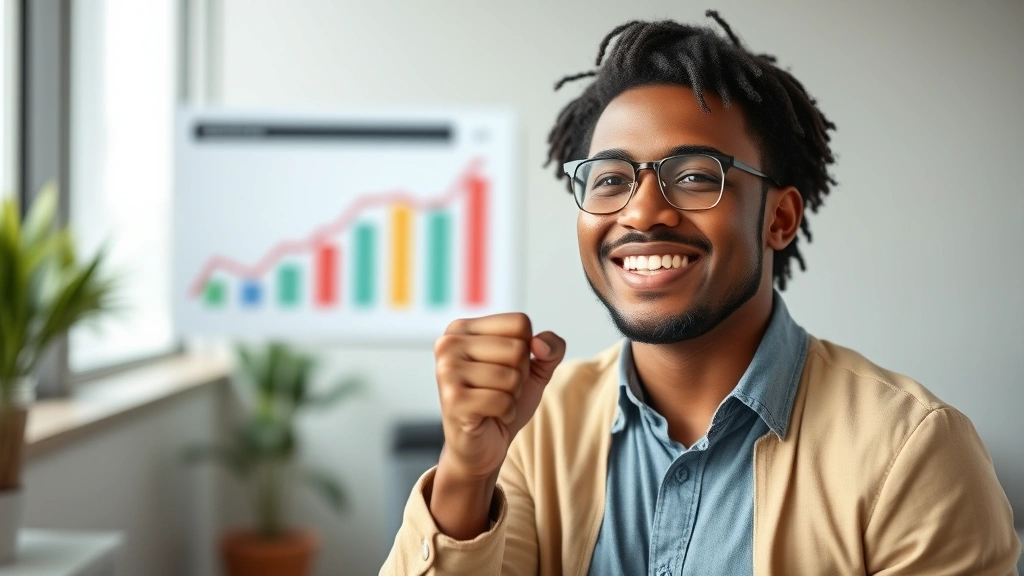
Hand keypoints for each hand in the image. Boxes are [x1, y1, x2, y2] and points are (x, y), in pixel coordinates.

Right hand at [429, 313, 564, 537]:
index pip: (520, 323)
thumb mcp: (535, 369)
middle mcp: (449, 343)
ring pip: (512, 376)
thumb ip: (550, 347)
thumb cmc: (502, 401)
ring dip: (512, 395)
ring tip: (493, 402)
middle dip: (519, 375)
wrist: (481, 445)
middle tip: (498, 389)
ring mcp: (446, 370)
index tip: (504, 367)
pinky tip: (490, 416)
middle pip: (518, 349)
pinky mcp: (452, 399)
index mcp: (463, 328)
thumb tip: (540, 343)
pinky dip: (506, 412)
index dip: (526, 350)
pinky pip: (503, 400)